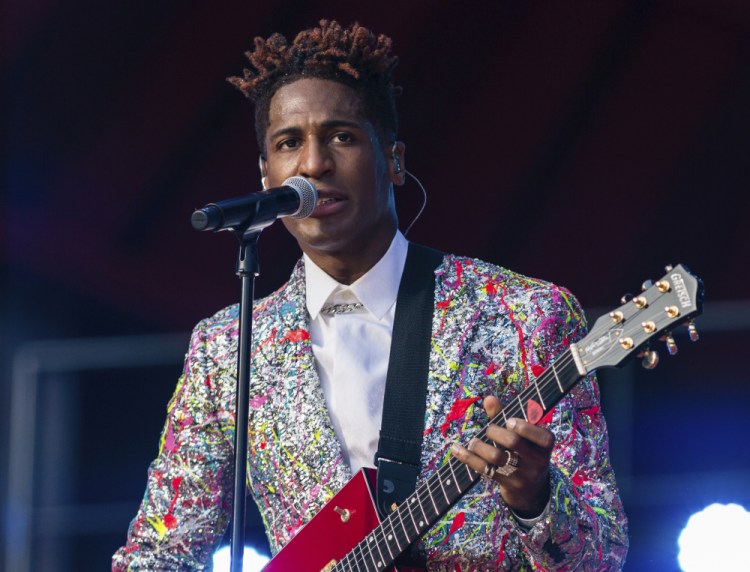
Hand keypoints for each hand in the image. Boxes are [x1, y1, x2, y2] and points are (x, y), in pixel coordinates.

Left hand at [450, 396, 553, 517]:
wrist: (531, 489)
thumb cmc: (523, 450)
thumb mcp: (521, 435)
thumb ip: (505, 415)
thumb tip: (489, 399)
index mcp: (545, 444)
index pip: (542, 436)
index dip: (524, 427)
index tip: (509, 421)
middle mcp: (538, 461)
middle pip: (513, 442)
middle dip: (495, 432)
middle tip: (488, 430)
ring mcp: (524, 475)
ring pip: (497, 457)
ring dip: (479, 445)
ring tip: (473, 441)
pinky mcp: (508, 485)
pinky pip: (485, 470)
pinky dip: (468, 457)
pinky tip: (456, 449)